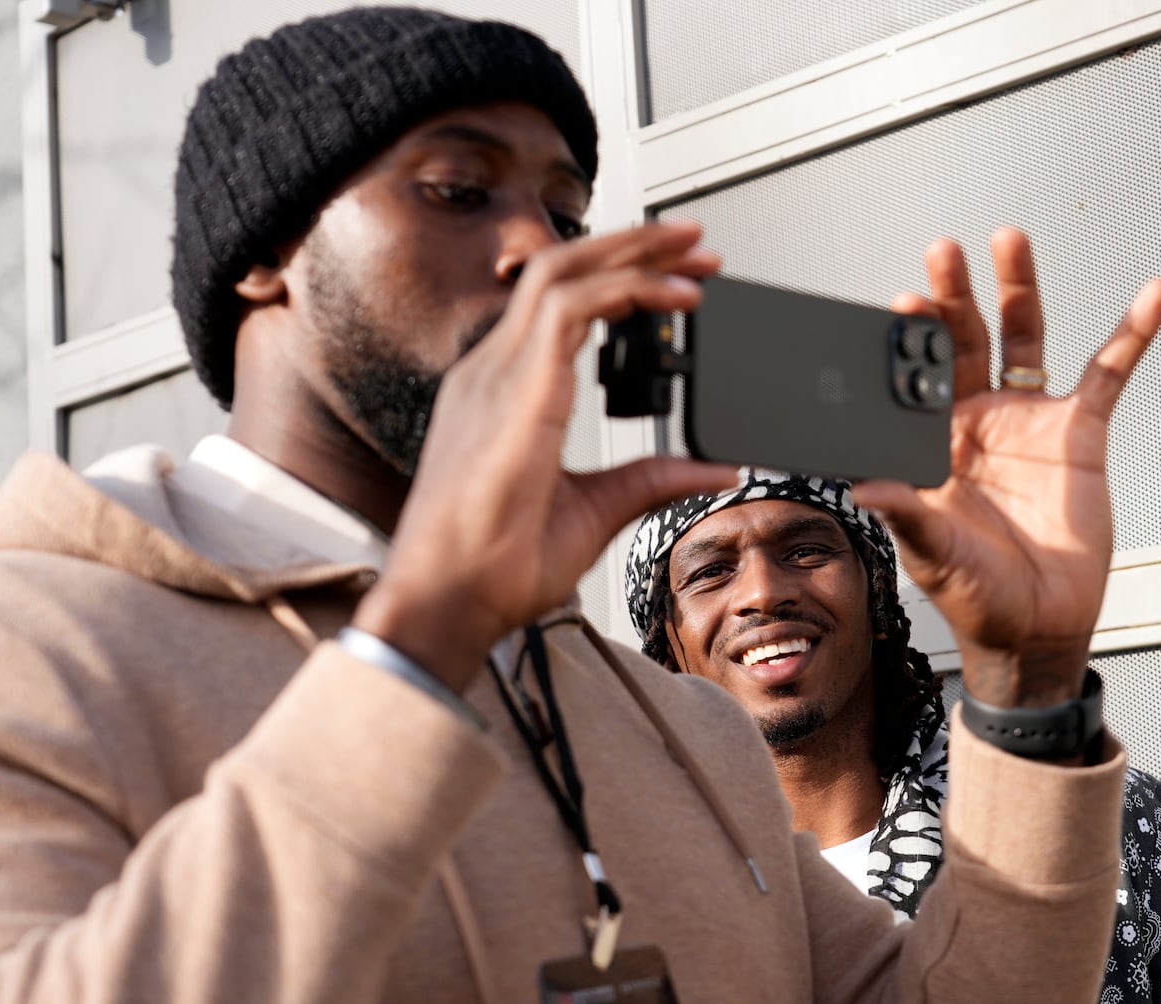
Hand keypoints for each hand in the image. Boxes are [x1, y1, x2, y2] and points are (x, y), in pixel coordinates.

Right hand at [353, 221, 736, 688]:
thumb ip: (651, 480)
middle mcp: (494, 370)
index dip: (620, 278)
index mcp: (504, 391)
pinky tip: (675, 297)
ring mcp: (497, 373)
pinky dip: (628, 290)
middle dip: (634, 246)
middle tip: (697, 244)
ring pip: (563, 272)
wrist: (449, 602)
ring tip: (695, 251)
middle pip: (561, 270)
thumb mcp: (596, 511)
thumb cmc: (493, 566)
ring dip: (635, 252)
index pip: (561, 304)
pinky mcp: (515, 388)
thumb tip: (711, 470)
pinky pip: (571, 307)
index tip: (679, 280)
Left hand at [855, 228, 1160, 705]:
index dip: (911, 340)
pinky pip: (1109, 372)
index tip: (903, 303)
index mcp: (933, 443)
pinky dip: (1132, 332)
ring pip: (1024, 336)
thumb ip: (906, 513)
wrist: (1038, 627)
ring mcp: (1029, 419)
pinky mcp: (1080, 432)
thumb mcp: (933, 554)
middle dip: (954, 294)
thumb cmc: (978, 595)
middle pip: (965, 339)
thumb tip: (862, 485)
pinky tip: (1151, 295)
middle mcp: (978, 420)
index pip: (917, 377)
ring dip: (1020, 288)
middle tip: (944, 250)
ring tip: (1009, 241)